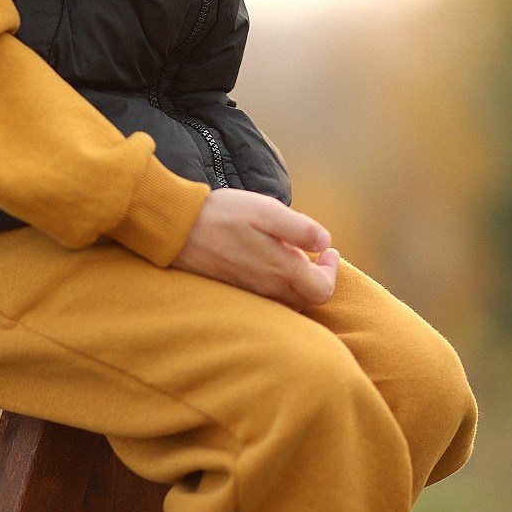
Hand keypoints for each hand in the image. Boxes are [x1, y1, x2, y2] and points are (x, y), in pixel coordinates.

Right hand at [173, 188, 338, 310]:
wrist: (179, 228)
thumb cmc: (223, 214)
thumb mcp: (266, 210)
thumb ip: (299, 228)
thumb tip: (325, 242)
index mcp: (280, 269)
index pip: (323, 290)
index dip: (332, 272)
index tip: (327, 250)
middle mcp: (268, 288)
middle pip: (308, 300)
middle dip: (319, 278)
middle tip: (316, 254)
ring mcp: (251, 293)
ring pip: (289, 302)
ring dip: (300, 284)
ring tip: (296, 258)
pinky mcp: (236, 290)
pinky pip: (269, 300)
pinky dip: (280, 287)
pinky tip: (271, 264)